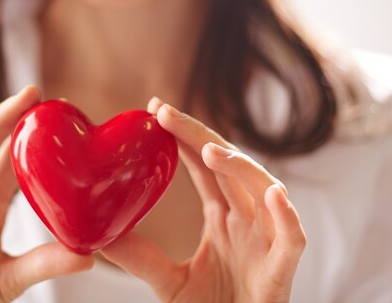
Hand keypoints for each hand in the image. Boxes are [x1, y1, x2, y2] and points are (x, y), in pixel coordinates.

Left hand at [101, 98, 305, 302]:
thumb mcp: (168, 281)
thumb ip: (140, 257)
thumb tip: (99, 234)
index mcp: (223, 218)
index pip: (203, 167)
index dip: (183, 137)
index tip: (155, 111)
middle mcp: (247, 220)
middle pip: (227, 166)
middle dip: (199, 136)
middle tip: (165, 113)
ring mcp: (267, 242)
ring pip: (264, 191)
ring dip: (240, 167)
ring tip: (209, 150)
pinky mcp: (281, 271)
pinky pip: (292, 239)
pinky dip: (286, 217)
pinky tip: (272, 197)